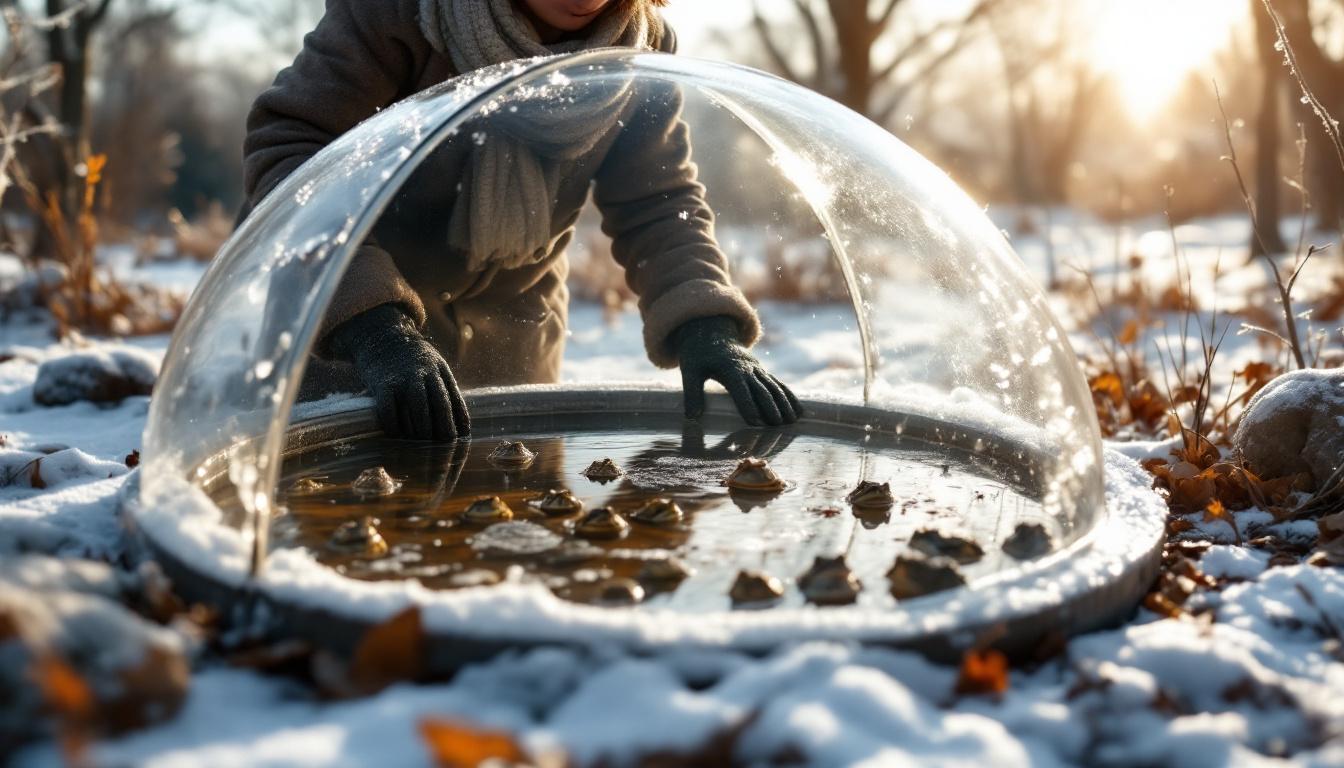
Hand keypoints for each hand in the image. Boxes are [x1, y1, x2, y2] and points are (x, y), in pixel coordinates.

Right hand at [326, 303, 469, 440]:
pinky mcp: (383, 384)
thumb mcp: (434, 367)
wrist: (381, 335)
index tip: (462, 441)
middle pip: (440, 407)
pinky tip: (396, 435)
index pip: (454, 401)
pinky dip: (394, 427)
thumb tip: (462, 426)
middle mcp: (425, 374)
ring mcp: (404, 378)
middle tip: (444, 449)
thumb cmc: (411, 360)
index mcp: (440, 371)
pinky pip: (390, 410)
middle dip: (443, 431)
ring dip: (422, 432)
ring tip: (422, 446)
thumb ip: (446, 391)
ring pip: (418, 410)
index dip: (459, 423)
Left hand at [671, 316, 801, 426]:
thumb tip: (691, 417)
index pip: (740, 388)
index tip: (754, 421)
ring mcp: (757, 369)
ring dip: (784, 403)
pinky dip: (789, 396)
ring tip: (791, 421)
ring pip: (774, 386)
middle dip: (771, 407)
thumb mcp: (689, 371)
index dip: (747, 404)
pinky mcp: (761, 371)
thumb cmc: (699, 355)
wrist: (712, 333)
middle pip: (762, 388)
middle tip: (778, 425)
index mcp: (729, 368)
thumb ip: (691, 393)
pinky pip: (778, 384)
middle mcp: (747, 368)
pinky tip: (798, 410)